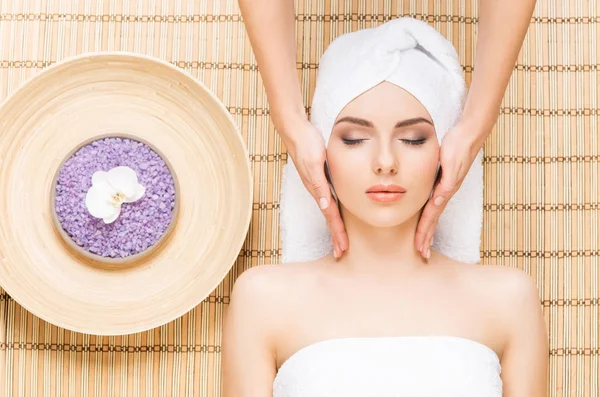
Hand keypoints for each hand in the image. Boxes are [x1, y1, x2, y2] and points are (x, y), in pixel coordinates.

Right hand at [284, 120, 348, 257]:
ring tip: (339, 240)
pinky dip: (331, 212)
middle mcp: (317, 190)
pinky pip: (327, 199)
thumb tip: (324, 205)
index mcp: (318, 189)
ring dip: (334, 226)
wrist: (295, 130)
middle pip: (329, 217)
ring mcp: (316, 185)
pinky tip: (333, 214)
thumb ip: (318, 184)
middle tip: (340, 252)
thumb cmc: (306, 144)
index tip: (342, 248)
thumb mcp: (314, 163)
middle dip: (335, 235)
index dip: (337, 232)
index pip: (330, 216)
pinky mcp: (318, 178)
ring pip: (328, 210)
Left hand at [415, 122, 484, 258]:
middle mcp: (445, 191)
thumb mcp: (451, 163)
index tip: (420, 247)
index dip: (424, 232)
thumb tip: (441, 198)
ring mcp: (446, 187)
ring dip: (429, 229)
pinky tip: (429, 219)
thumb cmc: (458, 146)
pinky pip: (436, 203)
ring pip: (435, 213)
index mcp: (444, 190)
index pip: (431, 216)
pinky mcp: (446, 181)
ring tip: (425, 244)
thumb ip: (447, 180)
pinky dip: (431, 215)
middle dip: (427, 237)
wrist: (469, 133)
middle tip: (422, 254)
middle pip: (434, 219)